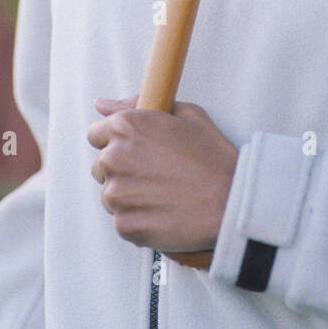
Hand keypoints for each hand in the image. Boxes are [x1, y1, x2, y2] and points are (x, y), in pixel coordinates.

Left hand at [87, 97, 238, 255]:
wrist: (231, 203)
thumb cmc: (213, 159)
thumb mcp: (185, 114)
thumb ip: (138, 104)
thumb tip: (103, 104)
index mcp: (126, 126)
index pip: (97, 134)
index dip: (117, 142)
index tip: (135, 152)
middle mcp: (115, 157)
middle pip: (101, 166)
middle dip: (122, 170)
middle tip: (156, 175)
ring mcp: (117, 193)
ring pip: (110, 195)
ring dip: (130, 197)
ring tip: (163, 195)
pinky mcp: (124, 224)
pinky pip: (122, 221)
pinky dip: (139, 220)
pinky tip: (164, 213)